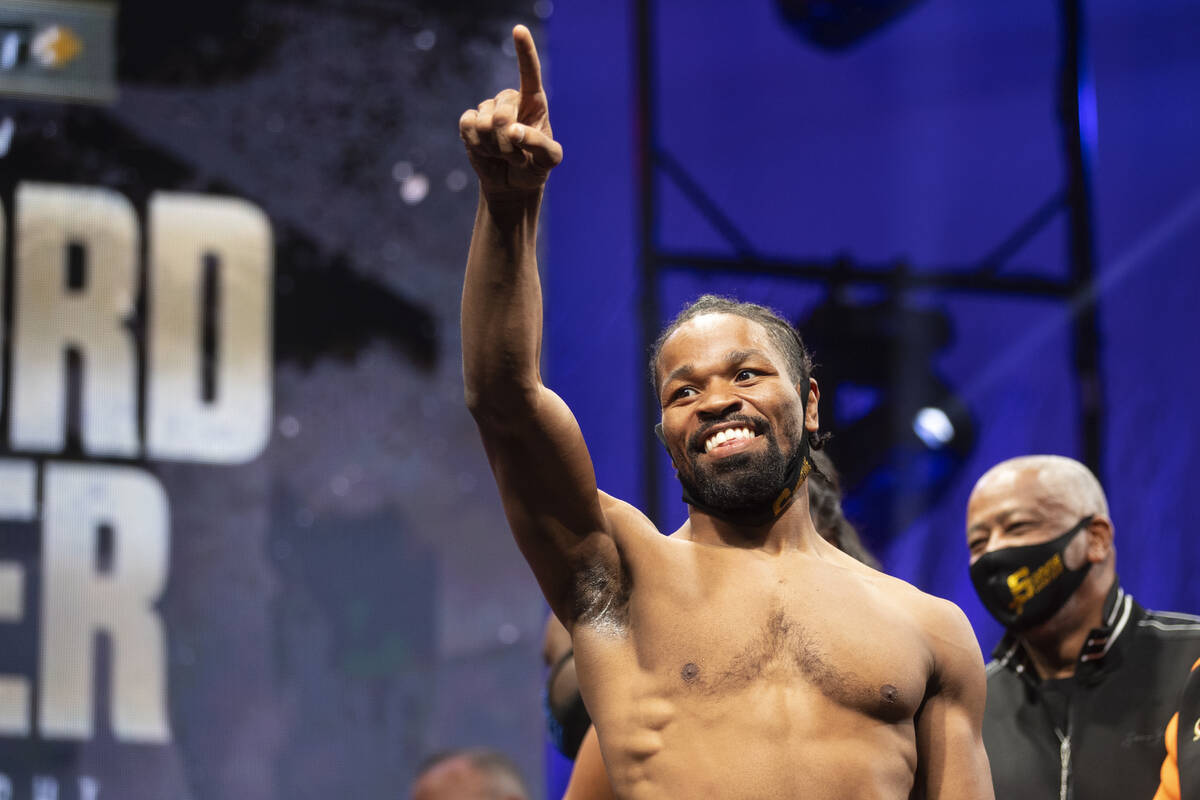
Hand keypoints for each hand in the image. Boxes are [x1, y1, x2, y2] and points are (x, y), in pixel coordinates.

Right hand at [459, 25, 562, 196]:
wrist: (513, 182)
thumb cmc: (535, 166)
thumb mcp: (549, 160)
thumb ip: (539, 144)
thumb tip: (513, 130)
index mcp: (534, 102)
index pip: (529, 72)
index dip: (524, 51)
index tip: (519, 30)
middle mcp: (510, 100)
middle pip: (502, 113)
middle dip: (508, 142)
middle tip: (516, 156)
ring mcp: (488, 109)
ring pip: (484, 123)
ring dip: (494, 147)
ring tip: (504, 155)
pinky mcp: (470, 121)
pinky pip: (467, 126)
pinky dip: (477, 145)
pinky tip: (486, 152)